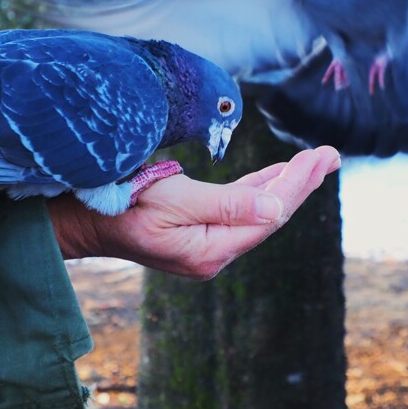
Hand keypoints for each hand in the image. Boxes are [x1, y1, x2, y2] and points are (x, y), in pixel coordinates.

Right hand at [48, 146, 340, 279]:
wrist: (78, 220)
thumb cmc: (118, 205)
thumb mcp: (173, 201)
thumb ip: (228, 206)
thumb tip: (277, 210)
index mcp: (210, 250)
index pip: (267, 215)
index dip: (297, 185)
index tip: (321, 157)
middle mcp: (212, 253)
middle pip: (267, 215)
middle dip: (299, 183)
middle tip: (330, 155)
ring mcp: (203, 244)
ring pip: (254, 211)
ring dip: (283, 184)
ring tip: (314, 162)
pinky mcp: (193, 232)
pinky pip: (236, 210)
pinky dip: (258, 189)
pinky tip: (275, 176)